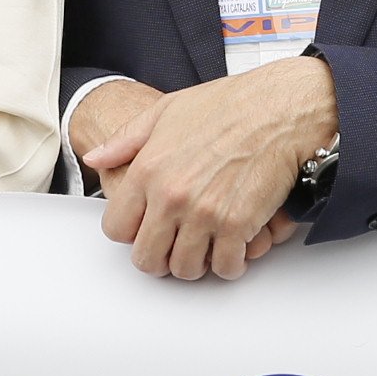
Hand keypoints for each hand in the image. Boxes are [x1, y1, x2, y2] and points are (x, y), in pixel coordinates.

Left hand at [81, 60, 335, 281]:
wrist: (279, 108)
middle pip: (147, 259)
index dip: (132, 233)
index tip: (146, 229)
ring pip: (185, 269)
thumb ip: (125, 141)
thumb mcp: (166, 112)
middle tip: (175, 247)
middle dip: (160, 258)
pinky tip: (232, 248)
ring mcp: (204, 214)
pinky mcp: (238, 225)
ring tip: (204, 248)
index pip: (117, 229)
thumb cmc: (229, 106)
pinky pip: (225, 266)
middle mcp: (171, 196)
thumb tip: (97, 157)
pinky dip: (229, 264)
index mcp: (147, 170)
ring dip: (195, 264)